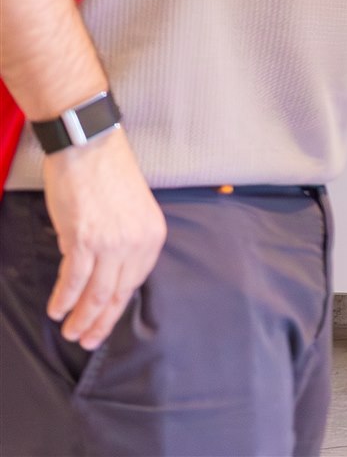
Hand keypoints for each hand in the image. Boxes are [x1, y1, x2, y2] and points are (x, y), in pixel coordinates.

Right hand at [42, 126, 166, 348]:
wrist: (89, 144)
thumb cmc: (107, 172)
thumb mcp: (131, 210)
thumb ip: (125, 243)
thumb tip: (106, 274)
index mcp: (152, 235)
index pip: (134, 284)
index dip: (116, 309)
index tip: (103, 323)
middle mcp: (136, 242)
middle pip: (116, 296)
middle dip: (99, 323)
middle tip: (85, 340)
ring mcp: (110, 243)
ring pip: (95, 295)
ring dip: (80, 318)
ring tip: (69, 330)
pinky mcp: (83, 240)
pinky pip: (73, 281)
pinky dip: (63, 300)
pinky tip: (55, 309)